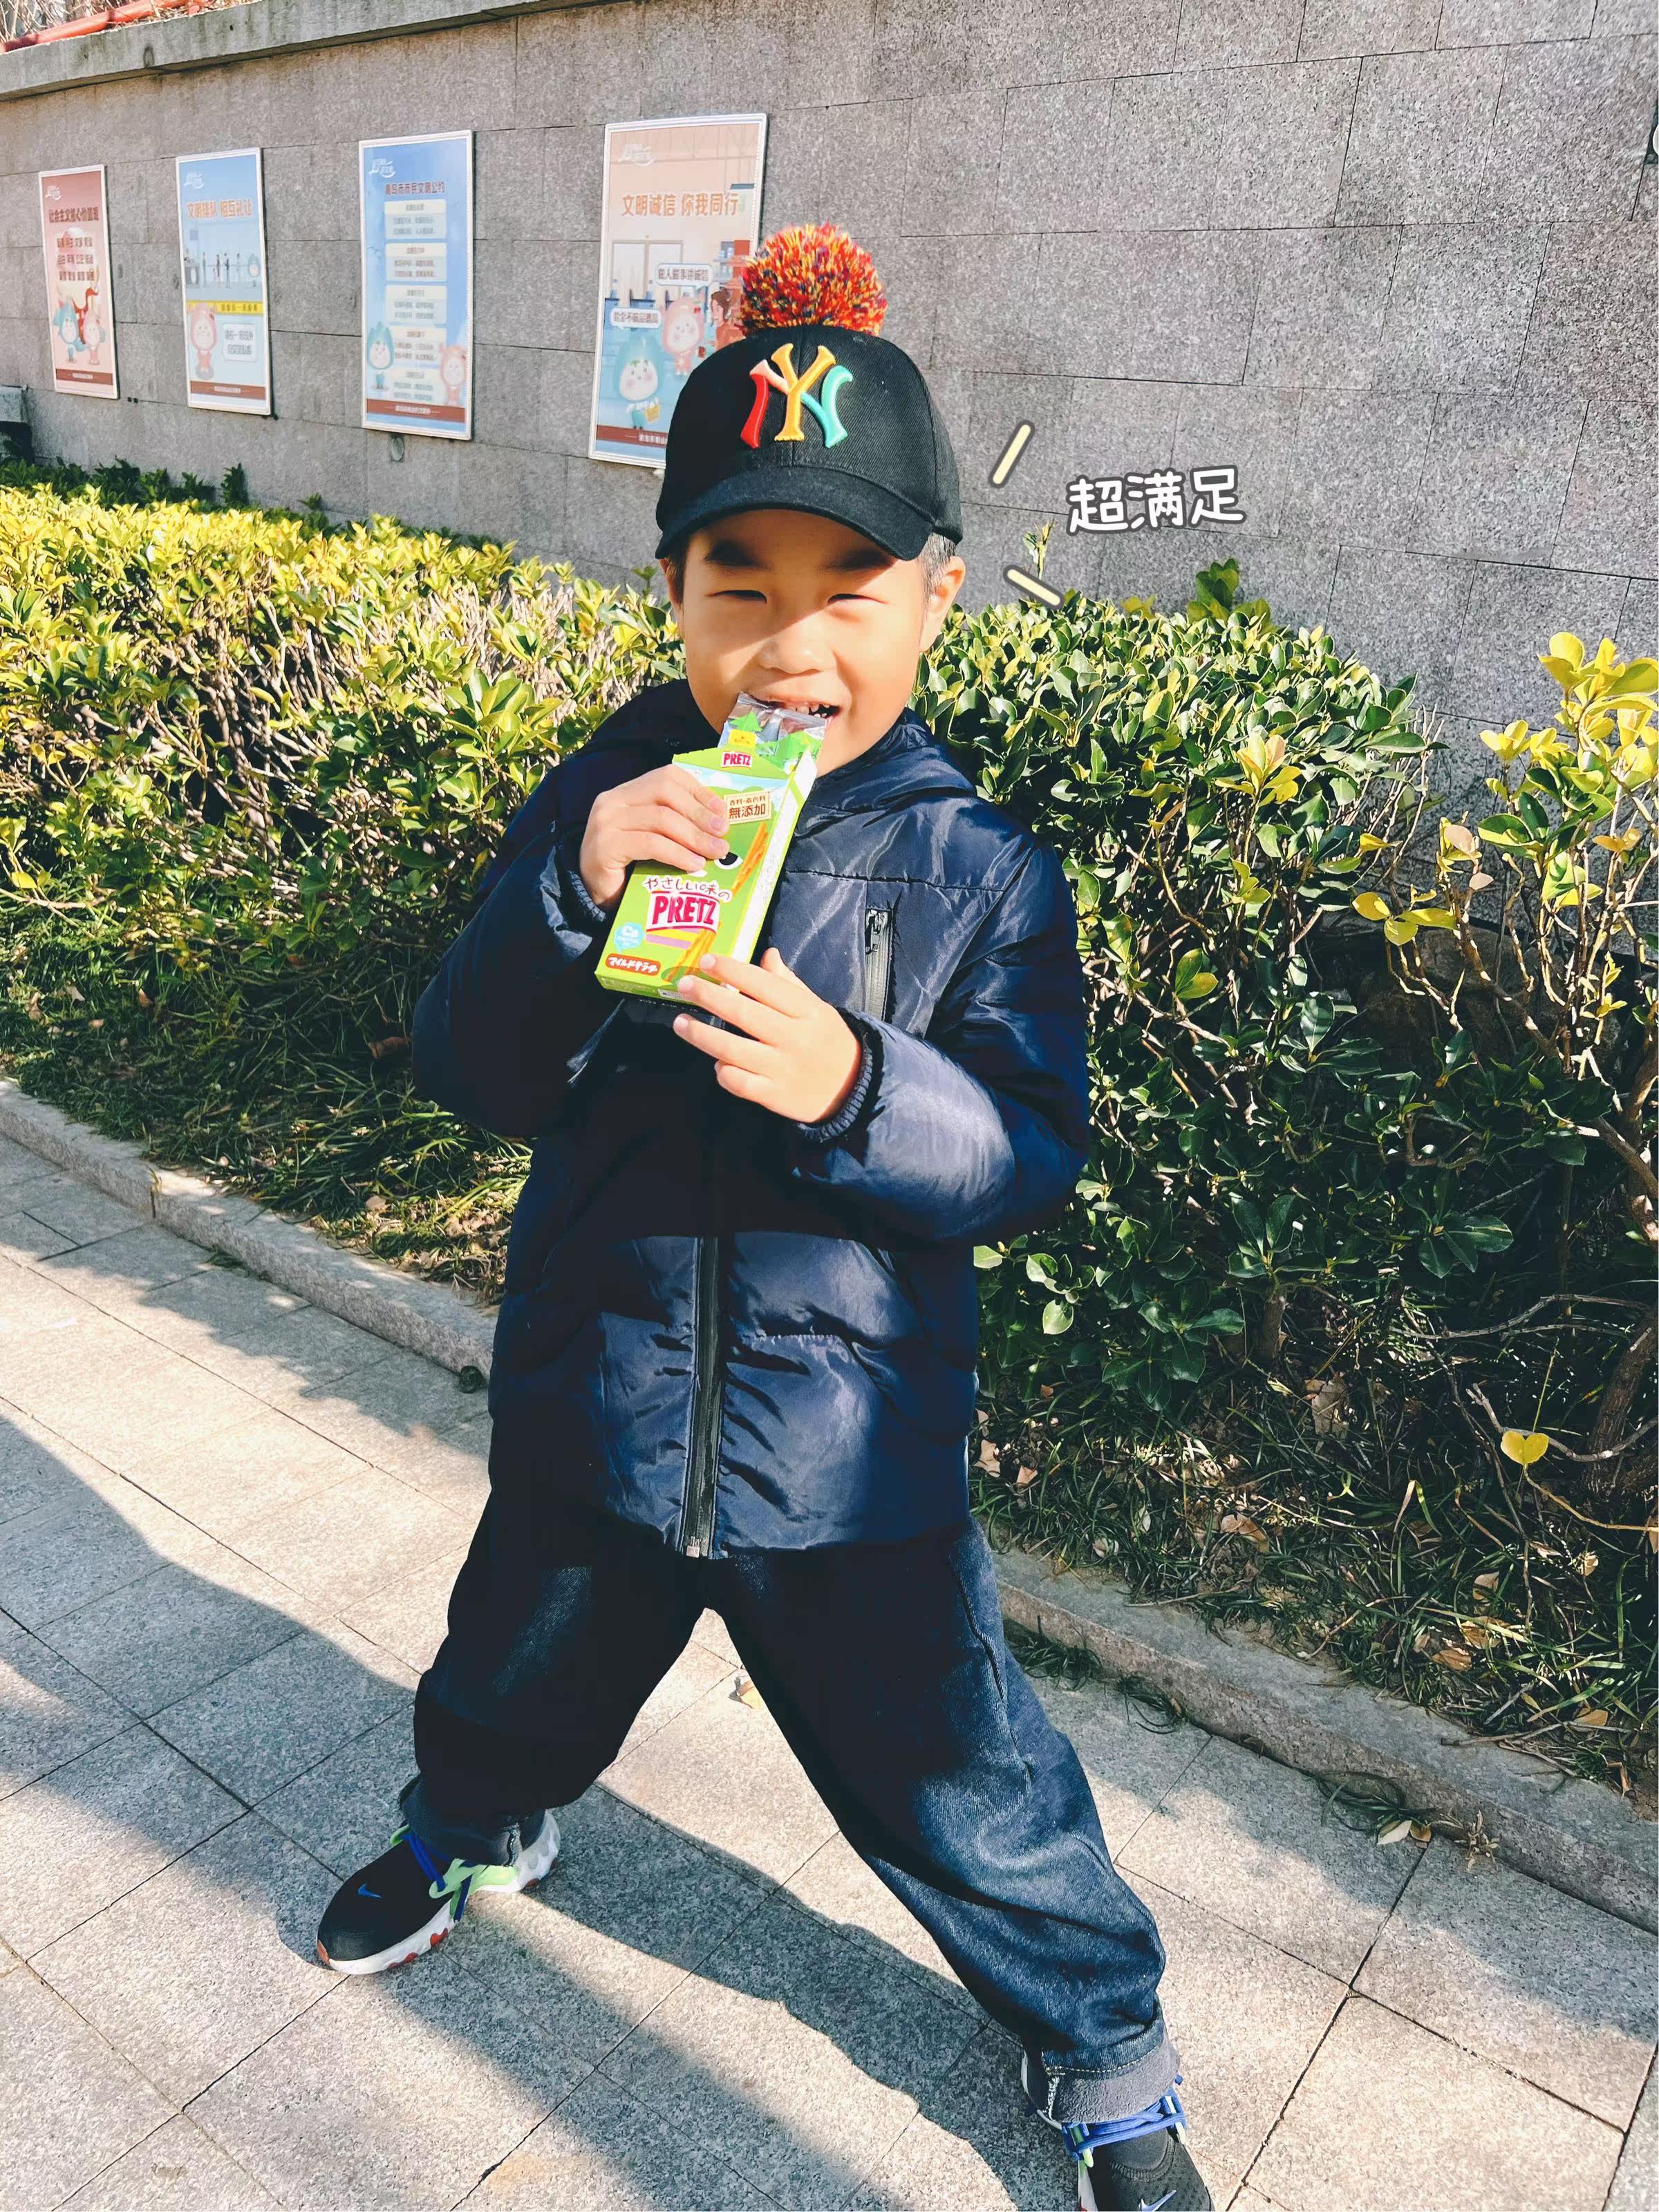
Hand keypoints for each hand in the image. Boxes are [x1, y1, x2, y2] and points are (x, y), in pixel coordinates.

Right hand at [579, 766, 729, 911]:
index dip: (698, 791)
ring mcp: (606, 821)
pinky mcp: (605, 846)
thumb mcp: (654, 837)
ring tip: (716, 853)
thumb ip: (675, 824)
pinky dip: (677, 854)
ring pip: (661, 818)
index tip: (722, 812)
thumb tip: (719, 823)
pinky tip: (694, 864)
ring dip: (695, 836)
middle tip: (722, 833)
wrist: (595, 895)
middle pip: (665, 792)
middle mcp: (613, 800)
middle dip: (700, 813)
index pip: (667, 776)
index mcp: (626, 792)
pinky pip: (651, 844)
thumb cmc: (629, 867)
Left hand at [672, 949, 863, 1123]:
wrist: (852, 1088)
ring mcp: (782, 1069)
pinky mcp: (773, 1095)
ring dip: (701, 1034)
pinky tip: (716, 1061)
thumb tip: (767, 954)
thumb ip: (788, 983)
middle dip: (709, 997)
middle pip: (744, 1015)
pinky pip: (739, 1082)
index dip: (733, 970)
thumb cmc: (826, 1040)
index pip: (764, 985)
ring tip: (680, 1022)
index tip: (707, 961)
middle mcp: (794, 1038)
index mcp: (807, 1011)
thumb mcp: (816, 1007)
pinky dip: (722, 1071)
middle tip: (684, 985)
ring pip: (733, 1050)